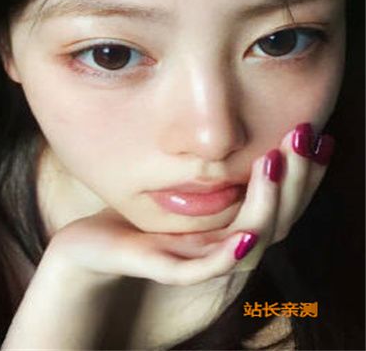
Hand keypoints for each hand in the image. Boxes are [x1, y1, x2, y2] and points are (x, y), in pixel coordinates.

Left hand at [47, 122, 333, 284]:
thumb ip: (209, 176)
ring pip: (247, 242)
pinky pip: (203, 270)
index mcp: (226, 228)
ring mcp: (197, 261)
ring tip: (275, 164)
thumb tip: (232, 137)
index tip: (317, 137)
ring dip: (268, 205)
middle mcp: (221, 246)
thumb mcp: (178, 191)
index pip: (278, 204)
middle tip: (307, 136)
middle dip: (296, 179)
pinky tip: (246, 232)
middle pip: (275, 220)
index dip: (303, 174)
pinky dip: (228, 254)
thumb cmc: (136, 215)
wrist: (91, 249)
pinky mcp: (166, 270)